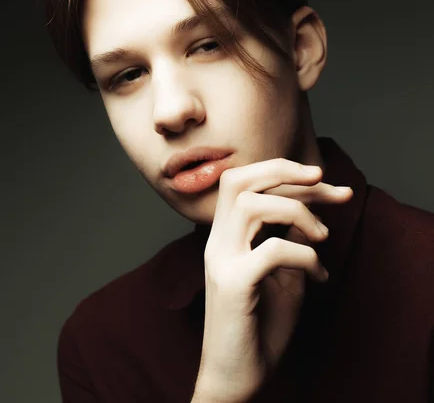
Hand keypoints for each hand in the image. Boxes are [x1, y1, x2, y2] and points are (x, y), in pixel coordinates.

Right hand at [194, 158, 352, 402]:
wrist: (239, 377)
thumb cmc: (262, 327)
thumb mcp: (286, 275)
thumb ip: (293, 239)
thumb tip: (311, 210)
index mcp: (227, 236)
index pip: (247, 184)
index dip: (287, 175)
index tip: (328, 184)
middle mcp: (218, 242)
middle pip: (238, 181)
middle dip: (282, 170)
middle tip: (321, 177)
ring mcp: (221, 261)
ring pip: (249, 205)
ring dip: (296, 209)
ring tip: (323, 236)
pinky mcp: (232, 285)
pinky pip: (271, 251)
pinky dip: (304, 255)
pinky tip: (318, 276)